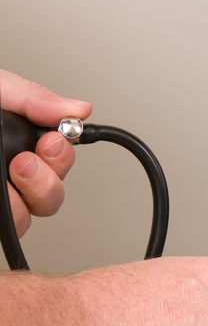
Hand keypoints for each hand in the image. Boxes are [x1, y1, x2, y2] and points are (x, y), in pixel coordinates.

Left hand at [1, 70, 91, 235]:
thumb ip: (36, 98)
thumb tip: (81, 109)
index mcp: (20, 144)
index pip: (59, 161)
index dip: (62, 156)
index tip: (50, 142)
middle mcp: (12, 174)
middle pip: (52, 197)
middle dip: (47, 180)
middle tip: (24, 162)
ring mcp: (1, 196)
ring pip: (32, 217)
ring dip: (29, 197)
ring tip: (10, 174)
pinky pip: (11, 227)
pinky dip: (9, 213)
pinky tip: (1, 190)